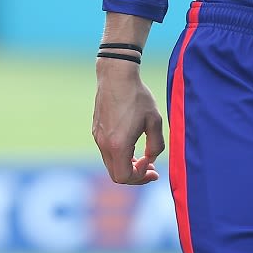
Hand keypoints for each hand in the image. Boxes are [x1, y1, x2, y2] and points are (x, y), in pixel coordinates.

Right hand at [93, 58, 164, 184]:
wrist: (116, 75)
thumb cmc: (137, 96)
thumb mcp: (155, 121)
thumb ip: (156, 145)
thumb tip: (150, 159)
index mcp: (118, 145)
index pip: (124, 177)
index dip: (140, 177)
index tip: (152, 165)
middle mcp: (104, 144)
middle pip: (116, 175)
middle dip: (135, 176)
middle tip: (151, 169)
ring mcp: (98, 137)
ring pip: (111, 163)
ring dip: (127, 165)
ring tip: (143, 158)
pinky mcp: (96, 129)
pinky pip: (107, 151)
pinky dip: (119, 155)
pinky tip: (131, 144)